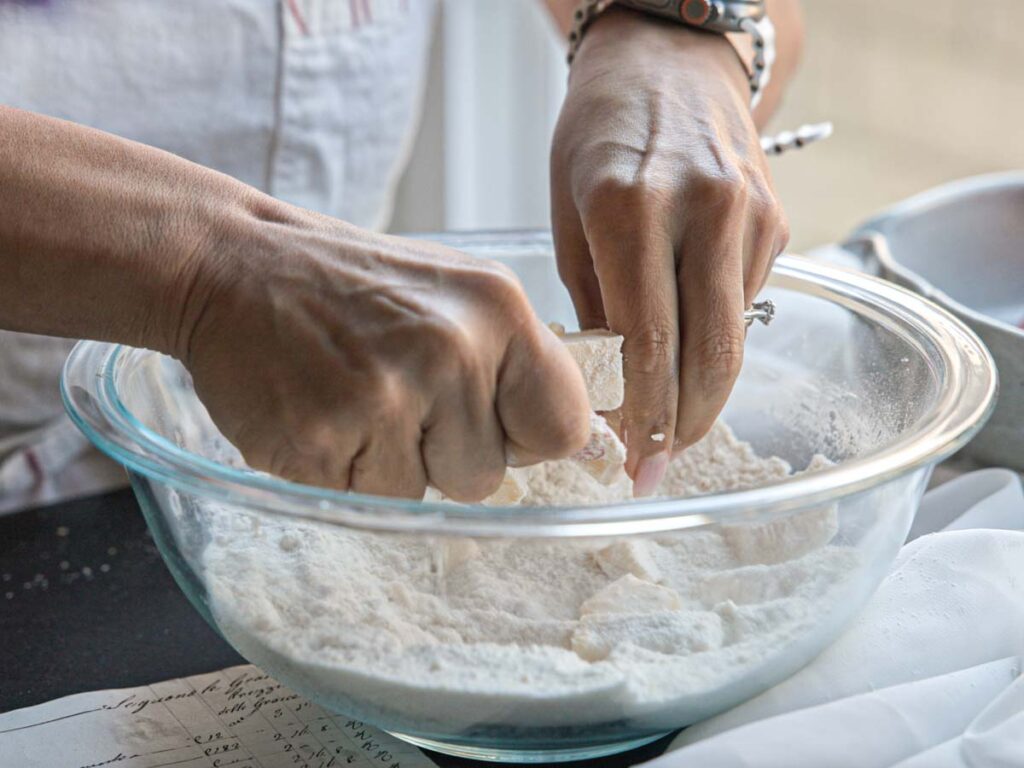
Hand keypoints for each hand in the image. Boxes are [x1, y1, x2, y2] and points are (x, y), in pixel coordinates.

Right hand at [175, 202, 590, 500]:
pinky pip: (364, 501)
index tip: (493, 426)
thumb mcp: (454, 293)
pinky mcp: (325, 440)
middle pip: (488, 476)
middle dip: (444, 456)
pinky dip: (341, 473)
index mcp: (498, 308)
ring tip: (354, 400)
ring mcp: (386, 396)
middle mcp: (452, 349)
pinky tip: (320, 414)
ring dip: (389, 467)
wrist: (233, 266)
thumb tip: (581, 442)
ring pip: (424, 496)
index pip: (566, 424)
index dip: (528, 440)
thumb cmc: (351, 287)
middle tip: (395, 395)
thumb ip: (515, 360)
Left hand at [550, 9, 788, 494]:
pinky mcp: (777, 219)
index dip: (643, 417)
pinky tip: (692, 347)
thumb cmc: (600, 137)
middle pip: (709, 356)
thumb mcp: (568, 216)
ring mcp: (749, 213)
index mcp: (630, 207)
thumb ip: (591, 306)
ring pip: (737, 341)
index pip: (648, 344)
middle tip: (657, 463)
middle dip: (682, 426)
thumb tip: (611, 393)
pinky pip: (748, 305)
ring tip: (671, 427)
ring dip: (706, 397)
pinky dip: (719, 341)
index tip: (632, 462)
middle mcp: (701, 208)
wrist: (667, 61)